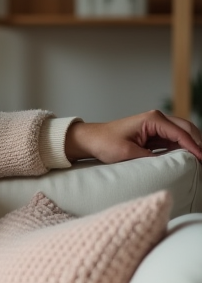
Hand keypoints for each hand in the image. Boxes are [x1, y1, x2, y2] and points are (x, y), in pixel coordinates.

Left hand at [65, 110, 201, 163]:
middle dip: (198, 144)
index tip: (201, 159)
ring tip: (199, 160)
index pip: (181, 133)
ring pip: (183, 134)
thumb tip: (170, 163)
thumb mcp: (127, 153)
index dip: (194, 147)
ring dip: (192, 145)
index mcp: (153, 119)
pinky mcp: (154, 134)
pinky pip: (174, 140)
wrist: (91, 139)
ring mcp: (157, 126)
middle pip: (187, 129)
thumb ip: (150, 157)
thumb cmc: (105, 143)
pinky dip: (183, 148)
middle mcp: (158, 119)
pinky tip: (188, 158)